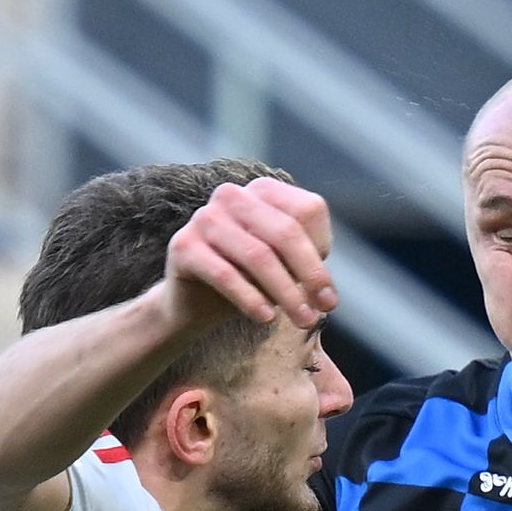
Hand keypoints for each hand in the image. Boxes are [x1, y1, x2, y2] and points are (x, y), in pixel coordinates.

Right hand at [163, 177, 338, 329]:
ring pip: (258, 255)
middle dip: (310, 276)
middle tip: (324, 310)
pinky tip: (266, 317)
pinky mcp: (183, 246)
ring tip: (302, 320)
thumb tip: (325, 294)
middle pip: (286, 232)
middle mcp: (232, 196)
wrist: (195, 302)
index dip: (322, 254)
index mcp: (263, 190)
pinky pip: (225, 274)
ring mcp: (205, 217)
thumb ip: (306, 266)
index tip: (328, 296)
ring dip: (286, 293)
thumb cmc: (249, 280)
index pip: (307, 211)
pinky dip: (250, 298)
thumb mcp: (285, 268)